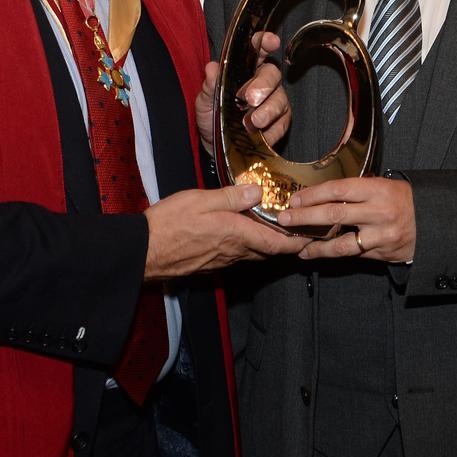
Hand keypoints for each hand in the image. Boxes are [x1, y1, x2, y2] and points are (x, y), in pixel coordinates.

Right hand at [142, 184, 303, 277]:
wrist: (143, 251)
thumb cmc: (169, 224)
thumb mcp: (201, 200)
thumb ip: (232, 197)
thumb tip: (258, 192)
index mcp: (236, 234)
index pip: (276, 244)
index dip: (297, 242)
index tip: (312, 237)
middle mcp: (233, 252)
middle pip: (268, 251)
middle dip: (286, 243)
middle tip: (299, 230)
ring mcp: (222, 261)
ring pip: (253, 254)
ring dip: (266, 244)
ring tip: (275, 229)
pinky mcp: (210, 264)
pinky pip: (236, 257)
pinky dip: (247, 246)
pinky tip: (242, 235)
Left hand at [195, 31, 288, 159]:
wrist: (215, 145)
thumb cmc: (212, 116)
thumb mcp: (204, 100)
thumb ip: (209, 85)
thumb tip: (211, 68)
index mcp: (246, 69)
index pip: (258, 49)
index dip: (265, 42)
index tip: (270, 42)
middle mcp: (263, 82)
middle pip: (272, 74)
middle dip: (263, 85)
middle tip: (250, 99)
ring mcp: (274, 101)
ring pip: (280, 99)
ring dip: (268, 110)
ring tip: (253, 122)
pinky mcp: (280, 122)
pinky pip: (282, 123)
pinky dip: (272, 129)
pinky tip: (261, 135)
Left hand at [278, 176, 415, 262]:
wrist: (434, 222)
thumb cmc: (404, 200)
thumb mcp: (385, 186)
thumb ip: (358, 191)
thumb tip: (322, 194)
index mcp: (378, 190)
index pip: (338, 189)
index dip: (314, 194)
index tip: (295, 198)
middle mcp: (378, 212)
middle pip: (334, 215)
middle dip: (304, 217)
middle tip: (285, 219)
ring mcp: (380, 236)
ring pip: (340, 243)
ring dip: (315, 245)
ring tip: (297, 246)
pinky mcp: (381, 254)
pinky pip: (352, 255)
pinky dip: (331, 255)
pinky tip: (316, 254)